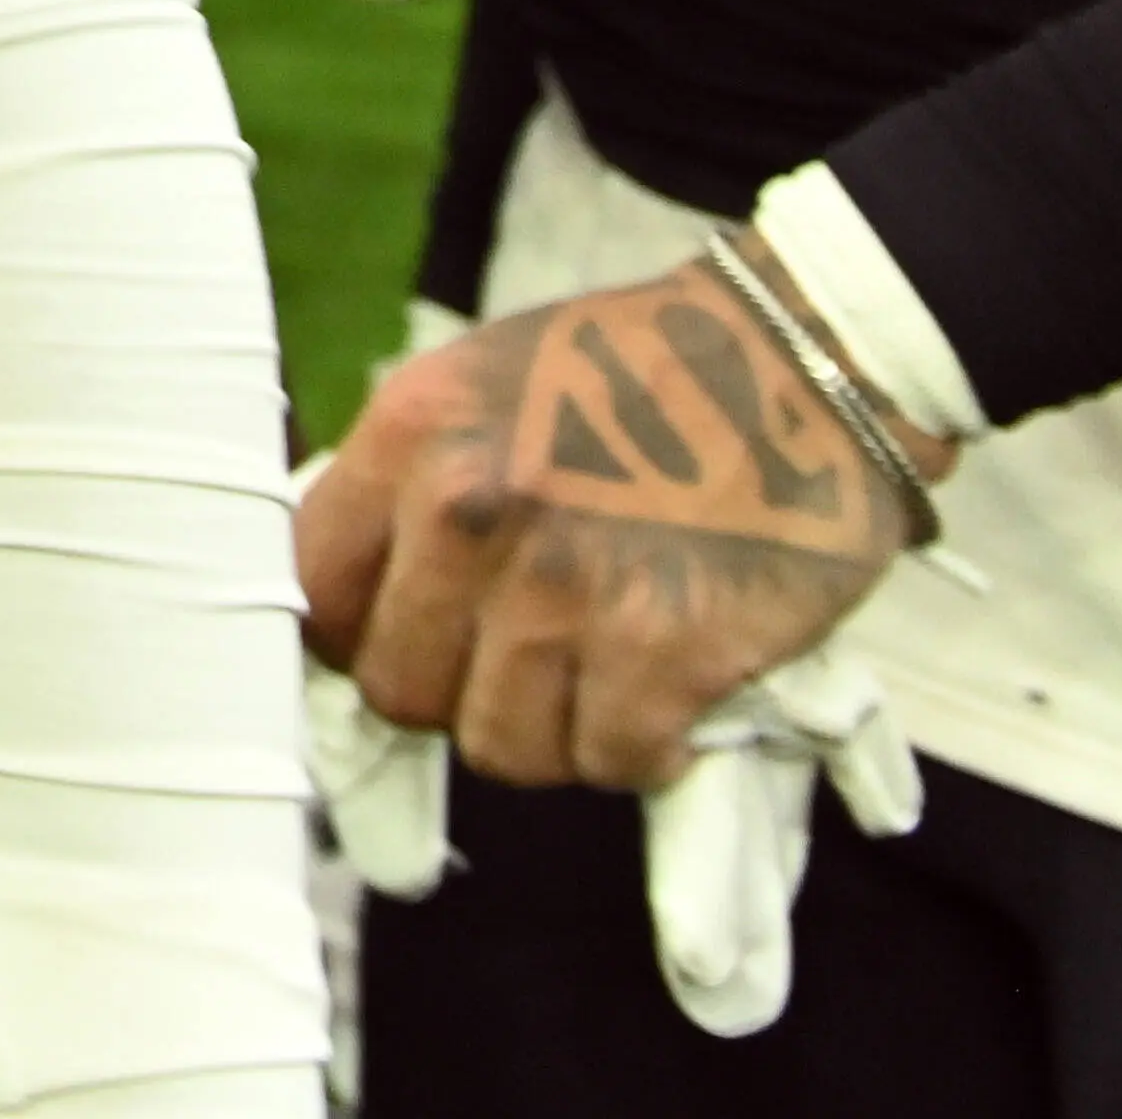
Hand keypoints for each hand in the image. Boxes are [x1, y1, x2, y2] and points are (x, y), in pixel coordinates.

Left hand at [300, 256, 923, 790]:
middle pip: (401, 689)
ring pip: (501, 746)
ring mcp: (565, 585)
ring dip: (554, 731)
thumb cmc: (640, 376)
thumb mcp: (482, 386)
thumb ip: (408, 487)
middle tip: (524, 662)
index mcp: (414, 431)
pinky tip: (668, 700)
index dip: (358, 637)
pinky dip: (642, 751)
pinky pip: (610, 762)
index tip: (410, 640)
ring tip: (602, 676)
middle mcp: (470, 507)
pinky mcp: (665, 650)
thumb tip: (350, 605)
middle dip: (458, 692)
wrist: (808, 359)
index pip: (314, 594)